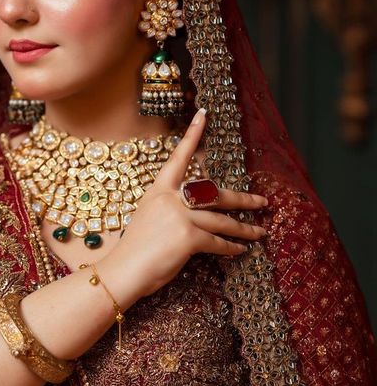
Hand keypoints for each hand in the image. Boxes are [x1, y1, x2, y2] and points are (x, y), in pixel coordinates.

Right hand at [101, 108, 268, 302]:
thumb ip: (170, 209)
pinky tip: (240, 250)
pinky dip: (231, 248)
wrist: (123, 271)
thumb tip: (194, 211)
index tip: (204, 114)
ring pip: (222, 220)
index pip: (178, 159)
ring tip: (260, 232)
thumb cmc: (133, 250)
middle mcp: (171, 199)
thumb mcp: (148, 219)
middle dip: (243, 199)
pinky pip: (217, 241)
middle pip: (215, 193)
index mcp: (158, 191)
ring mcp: (180, 217)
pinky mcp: (188, 237)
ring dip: (245, 228)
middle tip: (262, 201)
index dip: (192, 136)